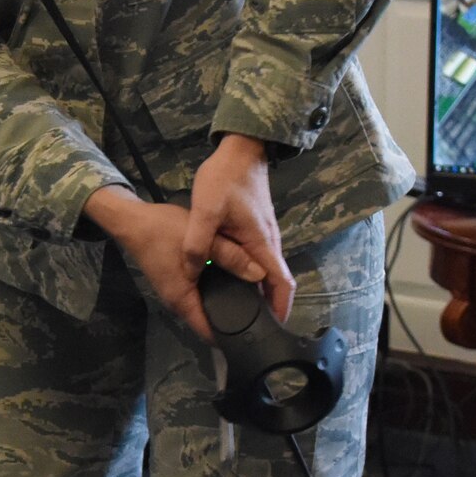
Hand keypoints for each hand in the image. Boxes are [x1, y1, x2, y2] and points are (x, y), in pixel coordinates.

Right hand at [83, 188, 262, 340]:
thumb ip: (232, 257)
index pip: (210, 334)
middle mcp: (178, 303)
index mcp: (182, 301)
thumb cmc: (163, 231)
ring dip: (224, 302)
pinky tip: (231, 279)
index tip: (255, 333)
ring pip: (205, 306)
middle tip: (261, 313)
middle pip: (209, 321)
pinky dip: (215, 290)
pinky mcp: (176, 283)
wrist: (132, 220)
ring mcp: (176, 293)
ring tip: (252, 296)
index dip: (233, 336)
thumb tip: (260, 274)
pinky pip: (199, 294)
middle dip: (233, 318)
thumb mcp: (204, 240)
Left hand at [182, 135, 294, 323]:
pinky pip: (258, 257)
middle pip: (275, 282)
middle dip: (267, 305)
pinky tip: (233, 277)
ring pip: (266, 269)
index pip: (282, 284)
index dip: (280, 309)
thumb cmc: (225, 178)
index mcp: (262, 243)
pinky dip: (252, 273)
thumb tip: (194, 273)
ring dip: (259, 289)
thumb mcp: (204, 212)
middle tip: (248, 324)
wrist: (241, 147)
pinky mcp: (257, 226)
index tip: (272, 329)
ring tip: (239, 307)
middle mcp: (269, 241)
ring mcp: (265, 233)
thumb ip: (198, 245)